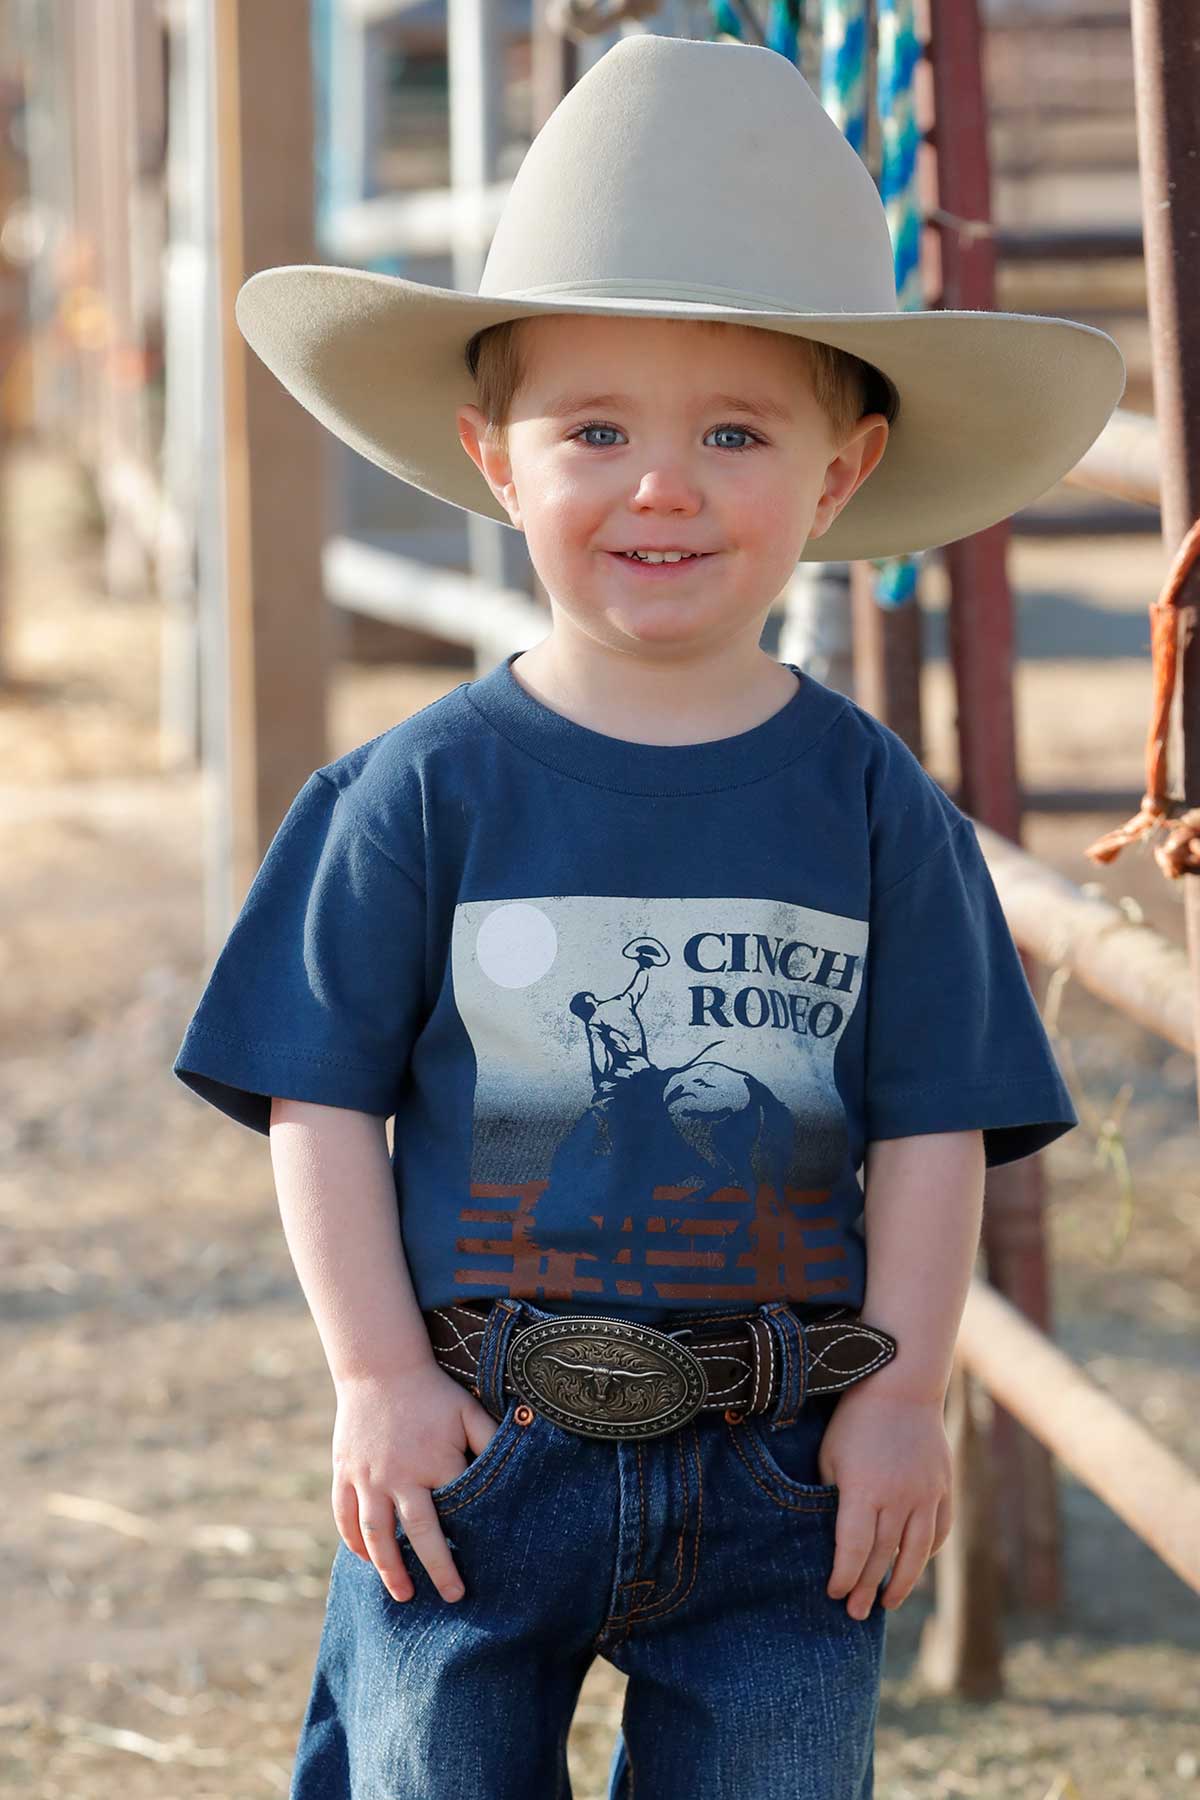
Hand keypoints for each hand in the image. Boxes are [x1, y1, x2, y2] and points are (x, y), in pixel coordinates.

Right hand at [330, 1363, 502, 1604]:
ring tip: (402, 1594)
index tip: (474, 1572)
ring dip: (387, 1568)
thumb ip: (492, 1440)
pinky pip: (344, 1515)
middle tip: (449, 1598)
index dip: (464, 1544)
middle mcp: (399, 1476)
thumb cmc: (431, 1392)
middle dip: (433, 1569)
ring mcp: (368, 1477)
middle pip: (416, 1534)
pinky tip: (364, 1559)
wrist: (379, 1366)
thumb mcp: (467, 1411)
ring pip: (375, 1534)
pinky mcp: (345, 1472)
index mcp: (435, 1462)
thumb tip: (520, 1464)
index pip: (454, 1514)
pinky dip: (352, 1541)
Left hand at [816, 1384, 952, 1619]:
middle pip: (882, 1556)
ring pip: (915, 1552)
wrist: (901, 1384)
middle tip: (855, 1613)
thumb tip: (830, 1535)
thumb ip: (831, 1497)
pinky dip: (927, 1552)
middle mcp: (898, 1497)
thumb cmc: (855, 1420)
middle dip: (866, 1587)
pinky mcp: (943, 1486)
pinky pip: (939, 1530)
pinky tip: (914, 1564)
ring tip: (887, 1603)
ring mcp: (926, 1493)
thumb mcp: (831, 1456)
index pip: (853, 1548)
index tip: (834, 1593)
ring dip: (901, 1582)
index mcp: (864, 1490)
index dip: (844, 1576)